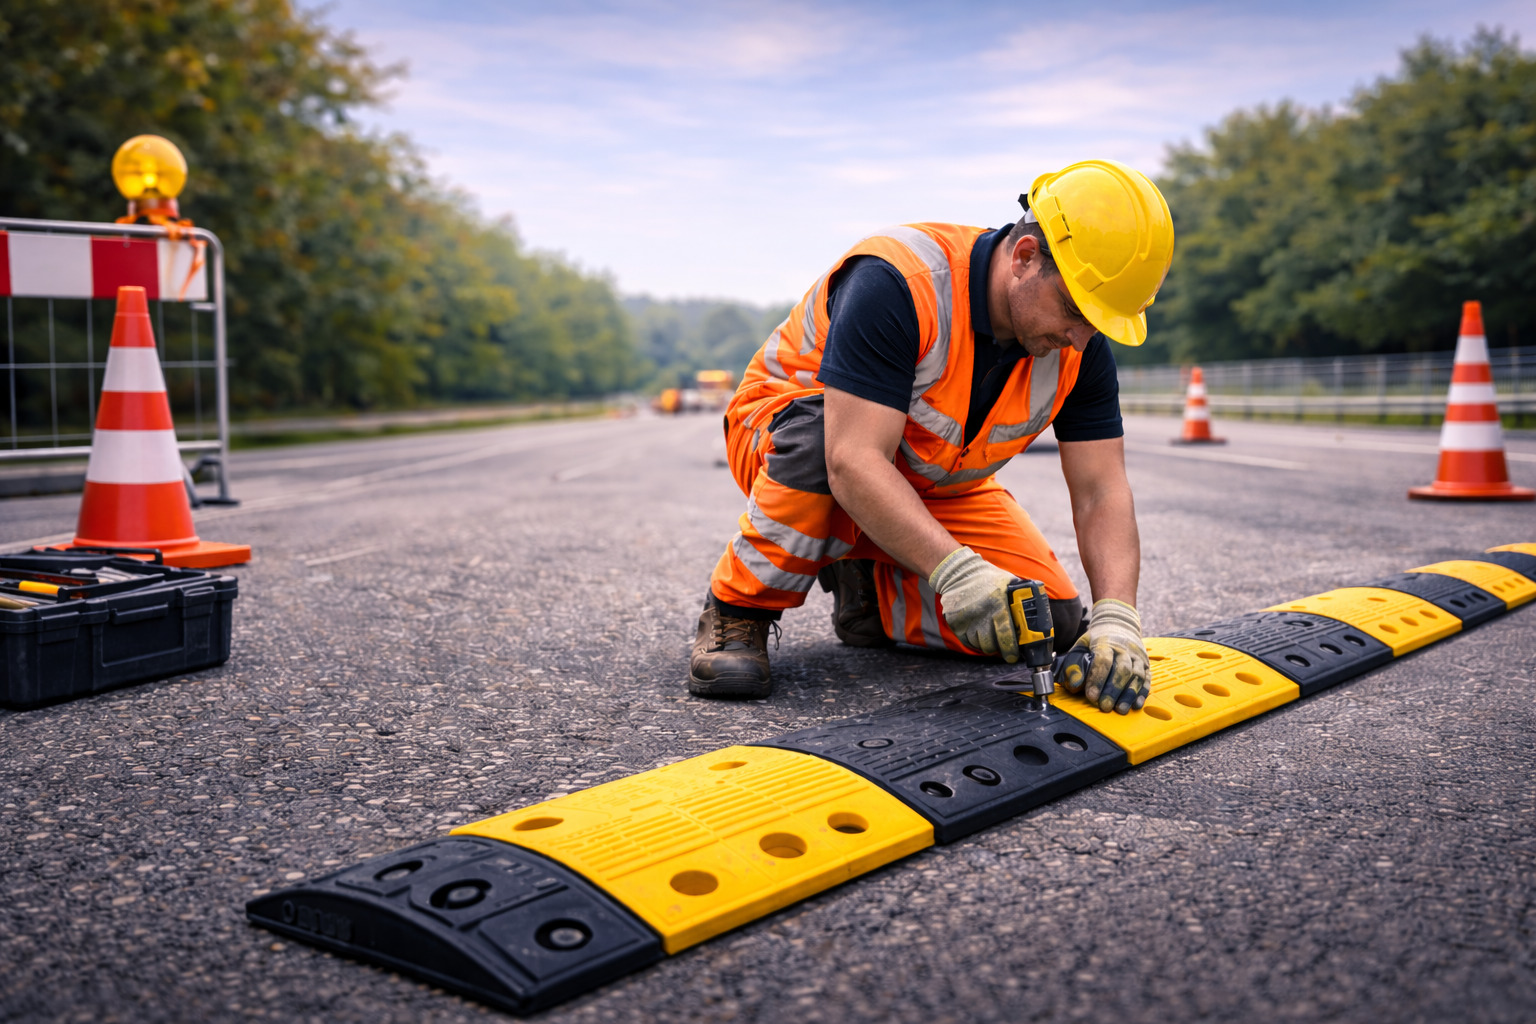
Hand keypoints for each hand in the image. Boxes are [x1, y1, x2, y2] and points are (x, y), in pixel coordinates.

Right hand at [928, 547, 1019, 661]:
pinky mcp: (955, 623)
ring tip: (990, 635)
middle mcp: (981, 613)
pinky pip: (967, 641)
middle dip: (1000, 649)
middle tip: (1005, 649)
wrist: (958, 572)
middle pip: (992, 644)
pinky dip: (974, 640)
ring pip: (979, 645)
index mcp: (998, 604)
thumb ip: (1021, 598)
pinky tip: (978, 631)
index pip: (1006, 635)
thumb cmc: (988, 578)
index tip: (1014, 656)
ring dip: (986, 644)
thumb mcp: (1008, 583)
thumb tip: (1038, 614)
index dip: (1011, 650)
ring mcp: (966, 619)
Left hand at [1057, 599, 1147, 713]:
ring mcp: (1137, 657)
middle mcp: (1125, 649)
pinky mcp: (1146, 665)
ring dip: (1128, 694)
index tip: (1091, 696)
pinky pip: (1147, 679)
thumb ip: (1074, 664)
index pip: (1103, 660)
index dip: (1097, 679)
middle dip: (1113, 690)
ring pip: (1136, 675)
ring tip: (1120, 710)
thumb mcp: (1081, 646)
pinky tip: (1136, 705)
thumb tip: (1075, 684)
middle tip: (1104, 706)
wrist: (1119, 624)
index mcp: (1106, 642)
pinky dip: (1142, 693)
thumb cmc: (1096, 640)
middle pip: (1122, 670)